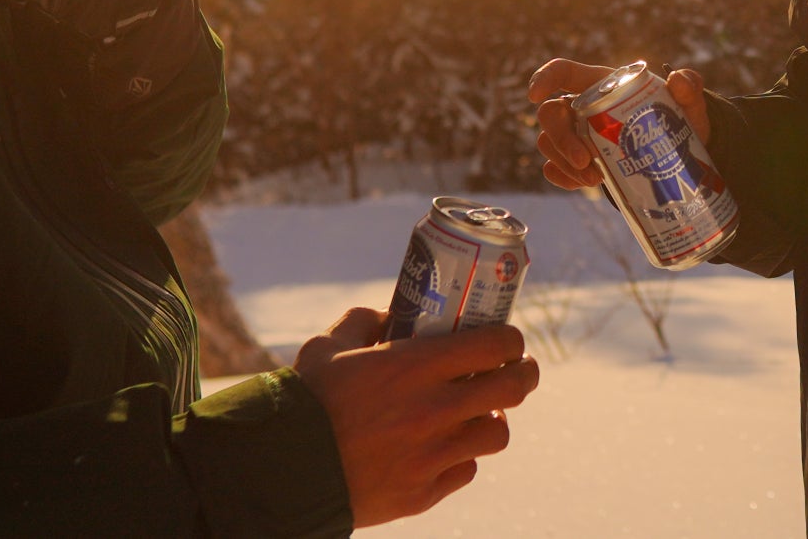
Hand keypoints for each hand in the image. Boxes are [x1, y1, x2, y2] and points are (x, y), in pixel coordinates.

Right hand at [295, 308, 539, 527]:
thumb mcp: (328, 347)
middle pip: (514, 387)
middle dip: (524, 374)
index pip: (496, 344)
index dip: (510, 339)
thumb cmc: (304, 402)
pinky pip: (465, 471)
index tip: (507, 339)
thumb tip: (387, 314)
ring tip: (480, 412)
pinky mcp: (423, 492)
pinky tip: (446, 447)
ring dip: (493, 419)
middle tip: (517, 370)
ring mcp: (432, 455)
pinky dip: (462, 457)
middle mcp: (434, 409)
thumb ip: (362, 322)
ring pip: (497, 434)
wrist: (283, 471)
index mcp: (416, 366)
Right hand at [528, 58, 710, 190]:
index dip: (544, 78)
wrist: (678, 156)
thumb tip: (679, 80)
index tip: (535, 94)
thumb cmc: (677, 120)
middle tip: (585, 160)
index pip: (563, 73)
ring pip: (548, 143)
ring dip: (564, 162)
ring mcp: (576, 136)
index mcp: (600, 85)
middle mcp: (581, 108)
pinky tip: (584, 184)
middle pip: (550, 115)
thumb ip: (689, 87)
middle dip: (560, 138)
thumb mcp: (689, 104)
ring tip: (595, 179)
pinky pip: (554, 169)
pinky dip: (563, 177)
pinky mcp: (578, 162)